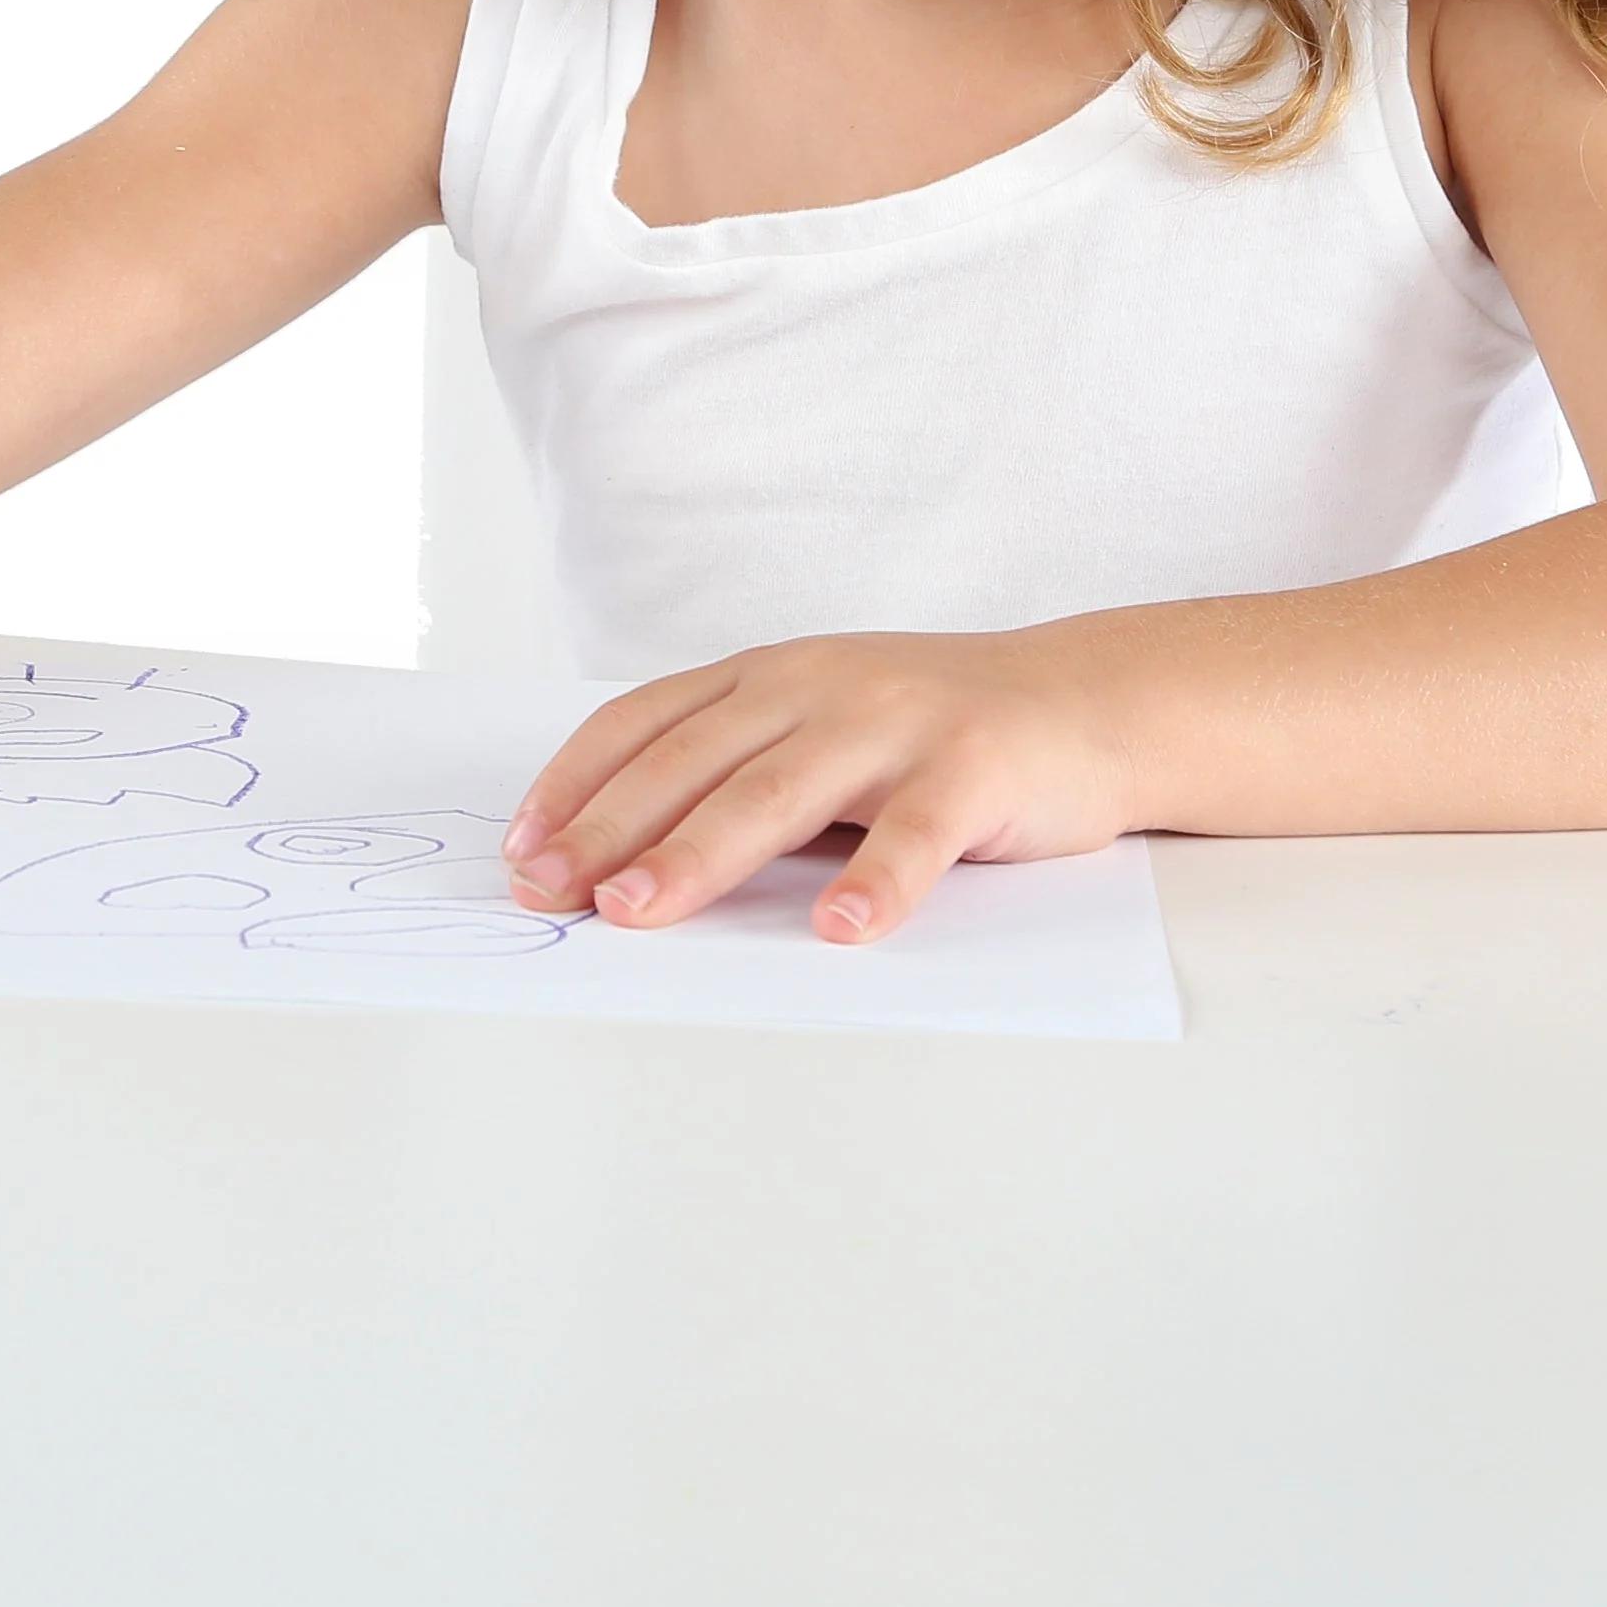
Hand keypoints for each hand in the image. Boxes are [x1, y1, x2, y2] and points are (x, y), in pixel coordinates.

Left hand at [502, 627, 1139, 944]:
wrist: (1087, 700)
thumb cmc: (934, 735)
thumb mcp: (821, 732)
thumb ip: (741, 776)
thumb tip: (619, 864)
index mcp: (770, 676)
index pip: (646, 723)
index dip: (576, 783)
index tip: (520, 845)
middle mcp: (819, 685)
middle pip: (693, 760)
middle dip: (609, 829)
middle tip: (549, 892)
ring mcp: (895, 720)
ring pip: (779, 790)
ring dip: (699, 854)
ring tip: (639, 911)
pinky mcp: (973, 764)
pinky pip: (916, 832)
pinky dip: (876, 880)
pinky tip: (839, 929)